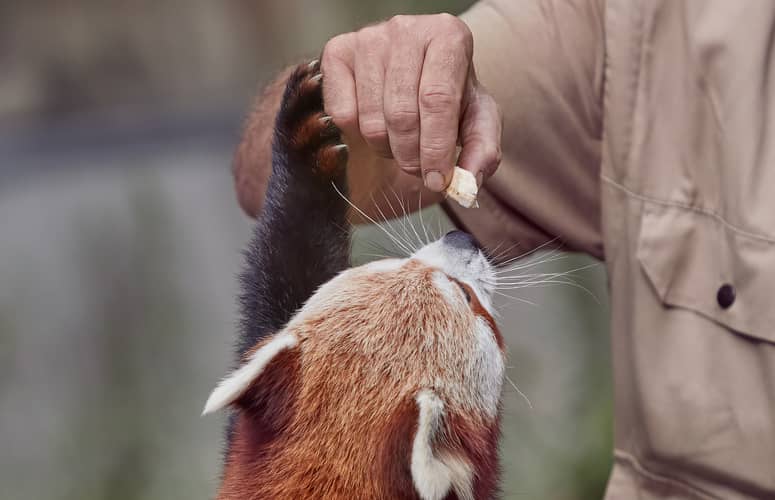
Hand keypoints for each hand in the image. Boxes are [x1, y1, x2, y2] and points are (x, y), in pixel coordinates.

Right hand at [320, 13, 501, 192]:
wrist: (413, 78)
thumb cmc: (448, 100)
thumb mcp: (476, 122)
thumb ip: (482, 151)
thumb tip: (468, 183)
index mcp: (448, 35)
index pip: (437, 99)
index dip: (436, 147)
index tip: (437, 180)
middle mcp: (406, 29)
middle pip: (402, 113)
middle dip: (412, 156)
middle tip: (420, 170)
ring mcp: (367, 38)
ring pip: (372, 120)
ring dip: (387, 149)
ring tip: (402, 145)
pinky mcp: (336, 52)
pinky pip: (342, 114)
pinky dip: (358, 136)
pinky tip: (377, 127)